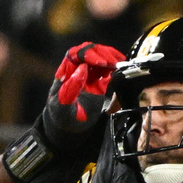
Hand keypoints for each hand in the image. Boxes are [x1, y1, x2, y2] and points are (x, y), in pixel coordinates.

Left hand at [3, 42, 123, 182]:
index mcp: (65, 74)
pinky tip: (121, 69)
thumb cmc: (61, 120)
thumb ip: (69, 89)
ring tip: (119, 63)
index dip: (87, 54)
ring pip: (100, 58)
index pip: (75, 55)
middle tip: (113, 62)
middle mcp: (77, 71)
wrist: (67, 131)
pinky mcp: (100, 84)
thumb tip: (82, 69)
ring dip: (110, 58)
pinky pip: (108, 70)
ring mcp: (90, 76)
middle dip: (102, 53)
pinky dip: (115, 67)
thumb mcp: (62, 108)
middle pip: (89, 51)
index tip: (99, 63)